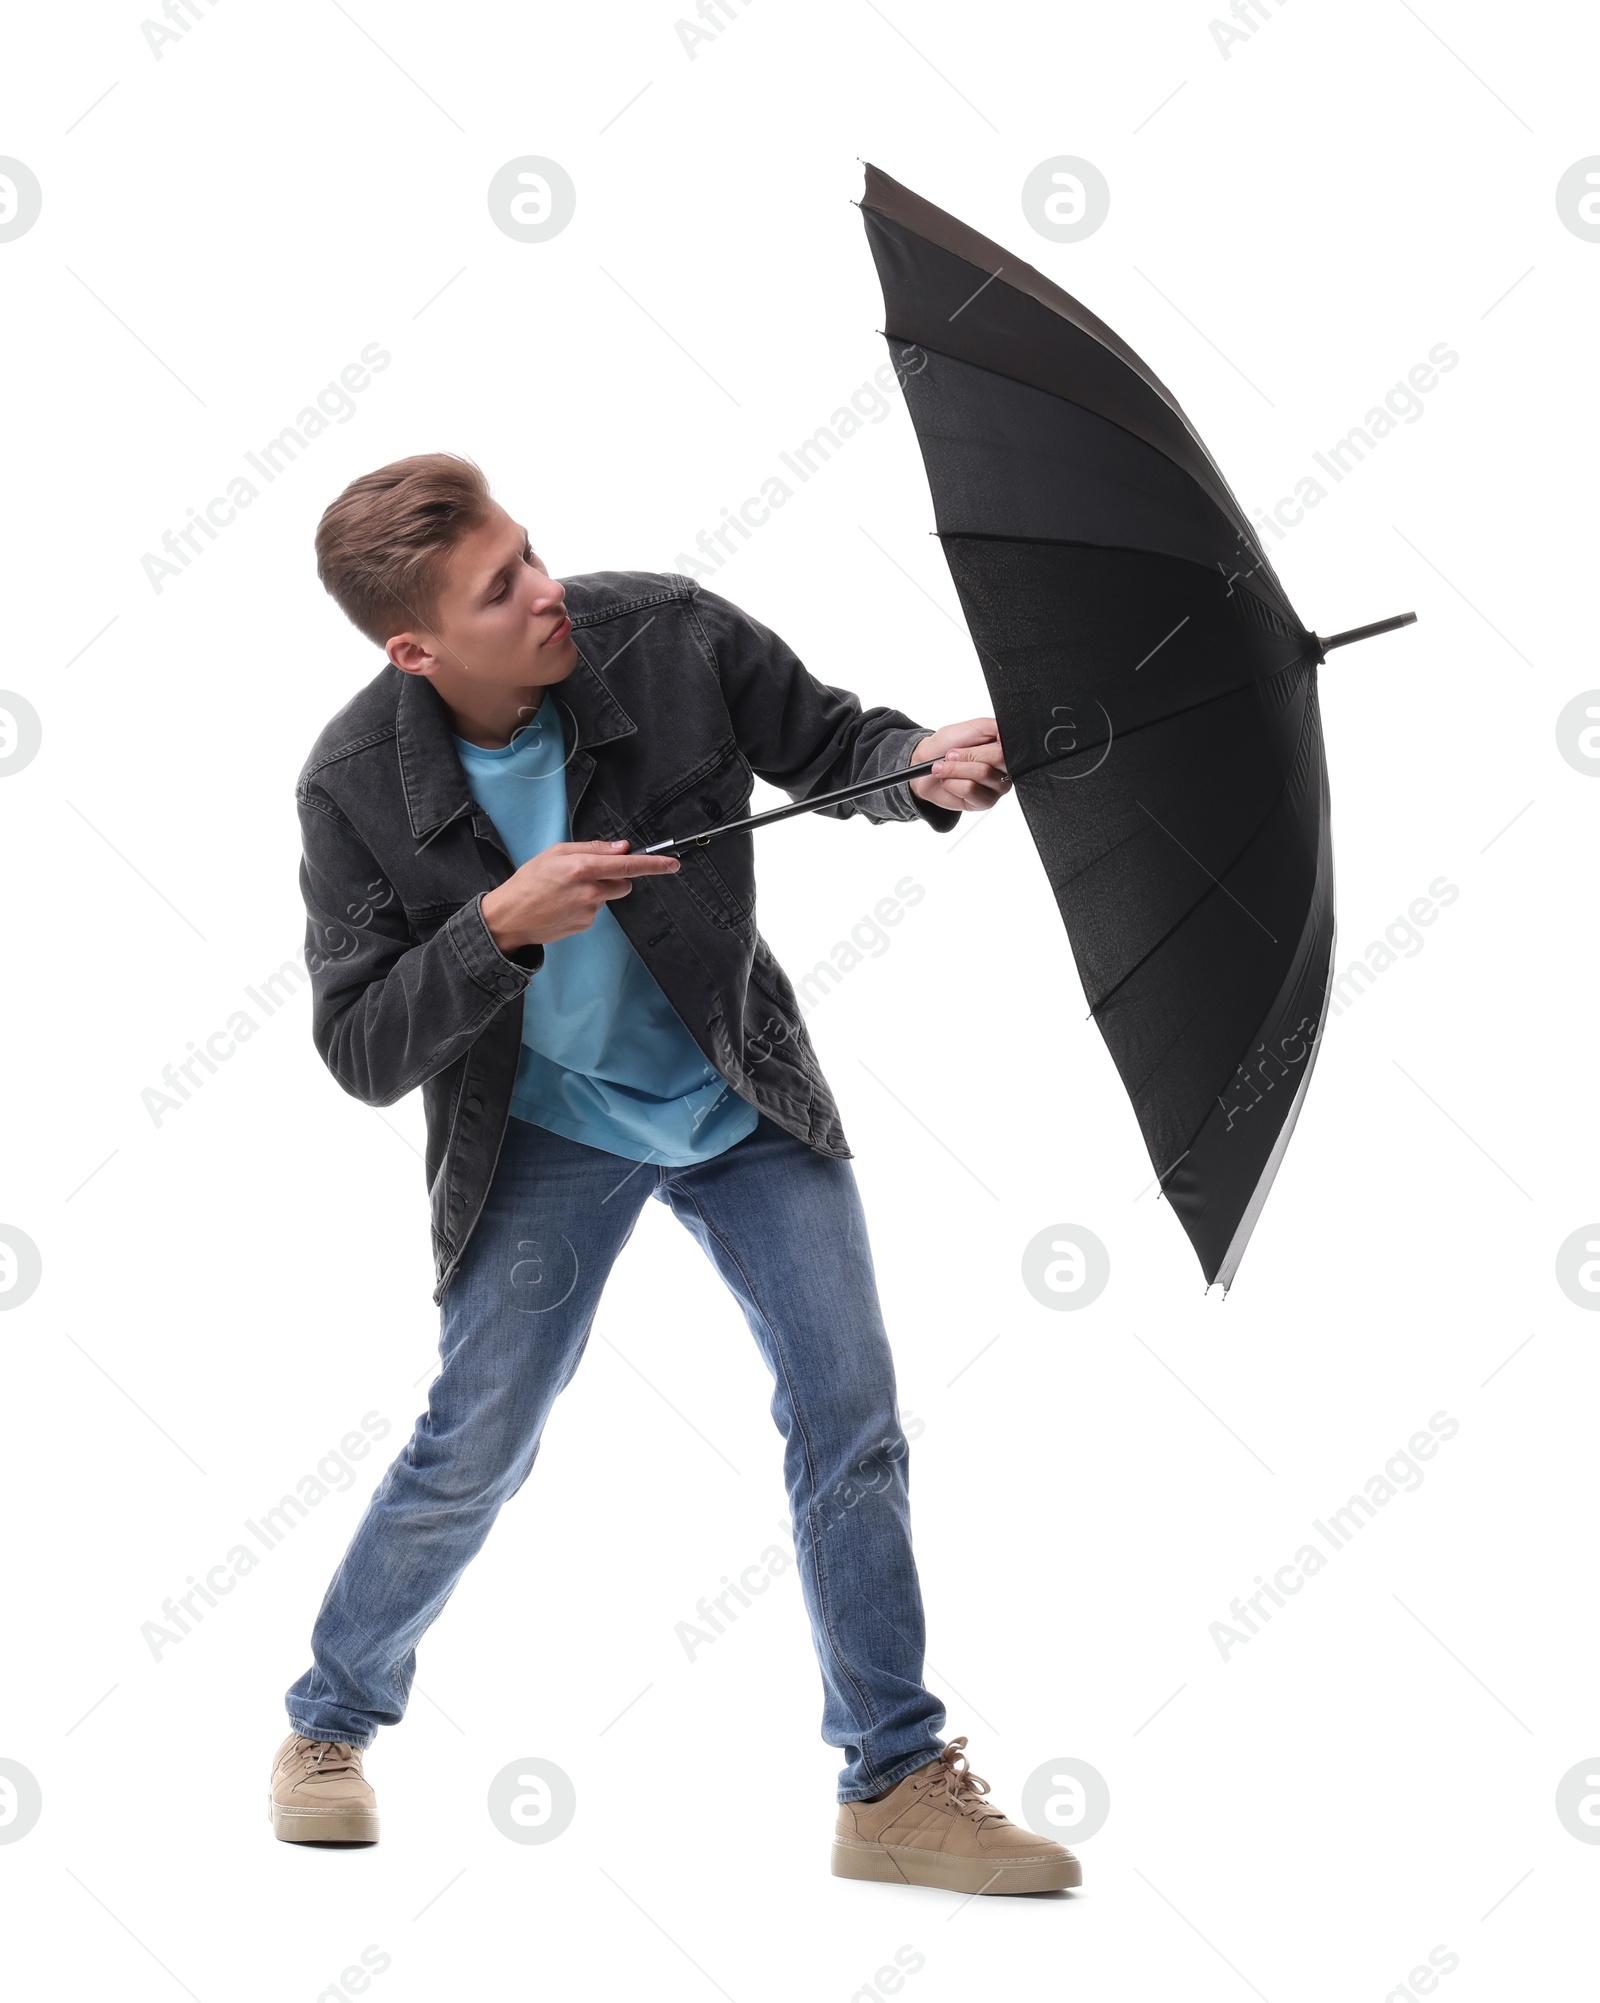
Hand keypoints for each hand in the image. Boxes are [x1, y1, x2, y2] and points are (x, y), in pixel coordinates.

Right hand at [480, 840, 680, 951]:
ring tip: (569, 890)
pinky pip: (598, 910)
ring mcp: (590, 911)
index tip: (672, 863)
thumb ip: (592, 848)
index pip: (628, 865)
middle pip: (625, 883)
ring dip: (599, 891)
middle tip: (588, 873)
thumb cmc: (529, 881)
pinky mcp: (587, 925)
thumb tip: (622, 848)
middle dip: (617, 877)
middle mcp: (590, 890)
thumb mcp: (556, 853)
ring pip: (610, 896)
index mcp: (582, 868)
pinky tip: (566, 904)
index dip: (654, 864)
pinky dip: (587, 905)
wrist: (510, 917)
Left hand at [908, 718, 1009, 812]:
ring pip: (982, 773)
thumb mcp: (971, 727)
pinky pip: (970, 789)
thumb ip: (994, 727)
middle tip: (951, 755)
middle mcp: (1005, 768)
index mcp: (1004, 748)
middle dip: (968, 755)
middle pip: (997, 758)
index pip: (1007, 746)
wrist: (925, 764)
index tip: (972, 743)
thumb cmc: (948, 744)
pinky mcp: (985, 802)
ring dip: (956, 769)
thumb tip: (1006, 736)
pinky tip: (949, 782)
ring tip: (945, 768)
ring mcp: (997, 787)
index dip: (985, 745)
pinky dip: (953, 783)